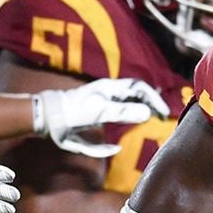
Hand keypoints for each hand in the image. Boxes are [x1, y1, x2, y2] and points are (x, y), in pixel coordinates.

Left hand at [33, 78, 169, 156]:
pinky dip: (130, 115)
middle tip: (162, 116)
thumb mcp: (100, 112)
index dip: (153, 98)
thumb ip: (123, 112)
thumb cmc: (74, 113)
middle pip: (136, 94)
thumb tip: (147, 113)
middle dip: (151, 103)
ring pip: (129, 101)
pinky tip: (135, 124)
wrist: (49, 116)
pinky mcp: (98, 111)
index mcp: (110, 89)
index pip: (139, 88)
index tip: (163, 113)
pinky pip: (119, 110)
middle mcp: (109, 93)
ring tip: (153, 118)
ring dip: (142, 108)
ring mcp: (103, 101)